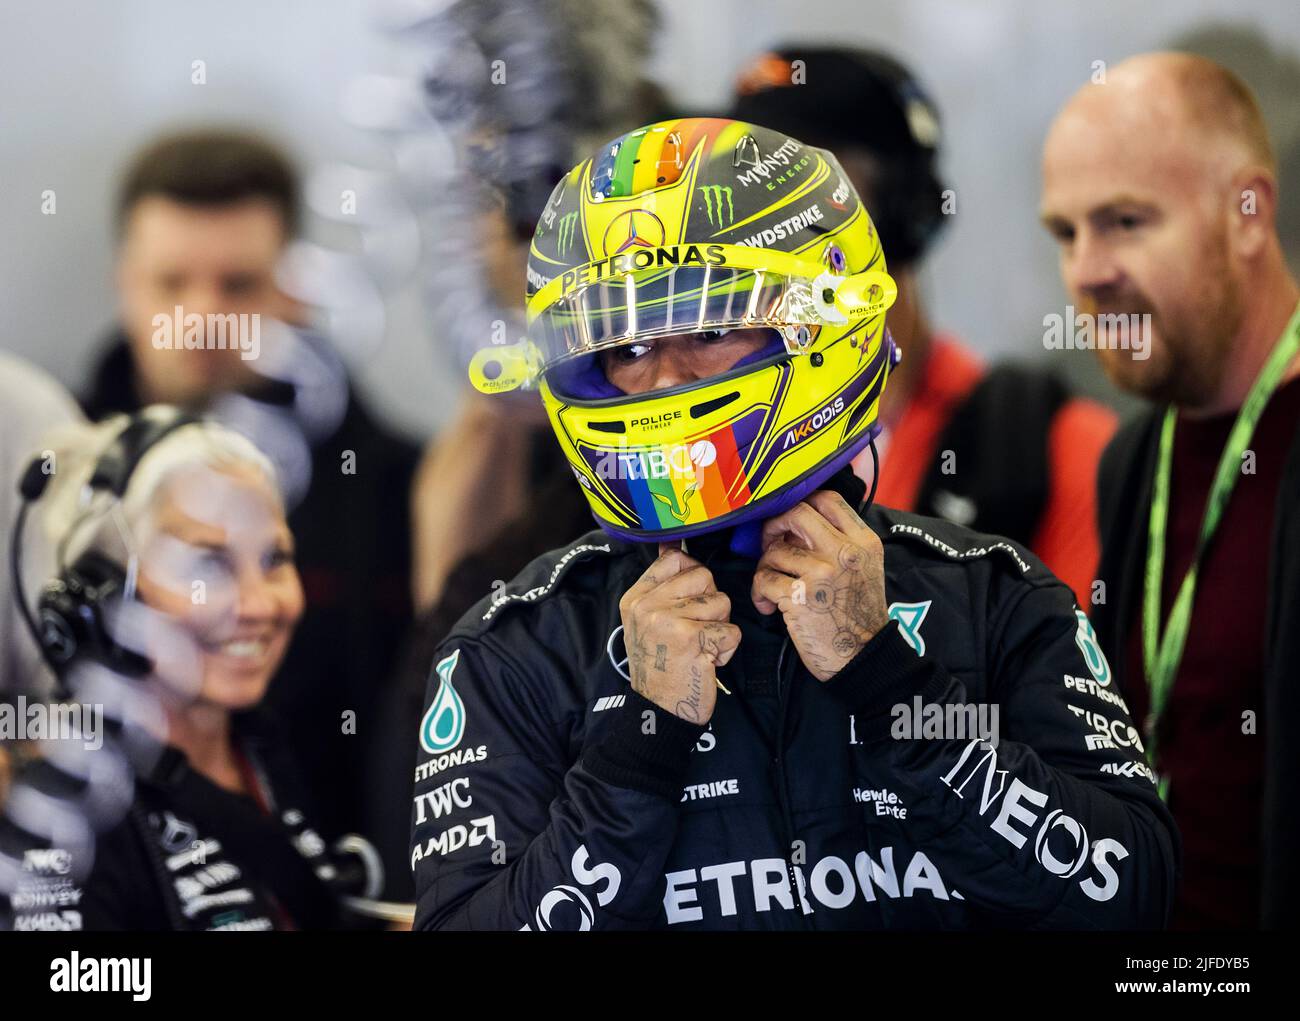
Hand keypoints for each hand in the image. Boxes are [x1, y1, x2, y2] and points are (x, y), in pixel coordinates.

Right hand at [619, 544, 741, 722]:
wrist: (657, 711)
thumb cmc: (660, 666)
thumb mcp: (646, 622)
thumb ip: (661, 586)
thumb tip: (673, 544)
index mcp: (636, 598)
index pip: (673, 559)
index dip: (692, 576)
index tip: (689, 602)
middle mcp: (647, 605)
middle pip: (703, 576)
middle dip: (710, 604)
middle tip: (694, 631)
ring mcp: (668, 620)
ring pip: (721, 602)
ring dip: (719, 629)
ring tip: (699, 648)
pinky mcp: (691, 638)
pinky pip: (731, 630)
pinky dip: (726, 650)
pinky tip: (706, 662)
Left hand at [751, 491, 887, 681]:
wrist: (864, 657)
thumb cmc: (857, 615)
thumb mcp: (864, 568)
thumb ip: (838, 542)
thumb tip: (793, 526)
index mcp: (863, 542)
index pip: (828, 500)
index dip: (800, 504)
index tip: (788, 522)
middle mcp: (845, 552)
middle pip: (796, 513)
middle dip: (774, 527)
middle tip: (770, 545)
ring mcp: (822, 573)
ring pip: (774, 552)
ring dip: (765, 570)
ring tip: (773, 590)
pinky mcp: (800, 597)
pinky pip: (764, 580)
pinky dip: (760, 593)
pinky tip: (769, 607)